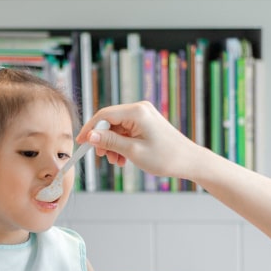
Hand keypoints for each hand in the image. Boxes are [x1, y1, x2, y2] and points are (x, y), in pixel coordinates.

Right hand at [77, 101, 204, 179]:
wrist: (190, 161)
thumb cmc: (166, 157)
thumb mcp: (133, 151)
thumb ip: (110, 142)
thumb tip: (90, 136)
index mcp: (137, 112)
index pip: (104, 115)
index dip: (90, 129)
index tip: (80, 142)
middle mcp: (140, 109)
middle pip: (110, 121)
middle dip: (103, 140)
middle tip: (103, 157)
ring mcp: (144, 115)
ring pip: (117, 128)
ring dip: (113, 145)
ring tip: (117, 161)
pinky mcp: (146, 123)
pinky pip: (126, 131)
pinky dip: (122, 144)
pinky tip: (123, 158)